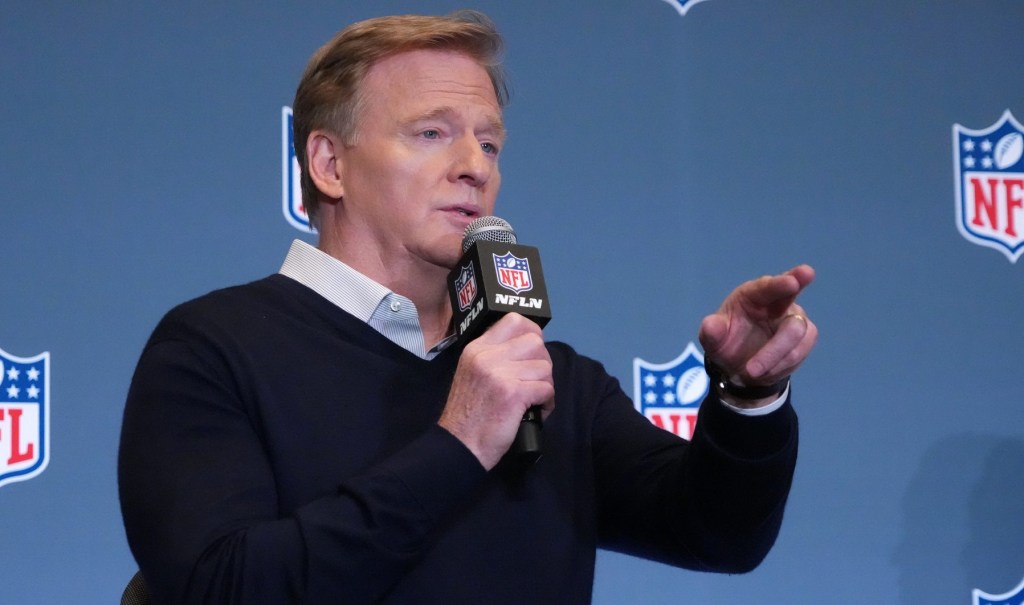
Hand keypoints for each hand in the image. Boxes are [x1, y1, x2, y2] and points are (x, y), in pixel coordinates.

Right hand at [439, 313, 554, 469]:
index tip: (533, 351)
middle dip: (542, 362)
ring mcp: (500, 373)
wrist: (459, 444)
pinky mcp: (513, 393)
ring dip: (545, 384)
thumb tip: (527, 347)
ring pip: (544, 367)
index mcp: (477, 348)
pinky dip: (547, 402)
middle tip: (535, 380)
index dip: (532, 332)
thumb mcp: (472, 373)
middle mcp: (487, 355)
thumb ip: (494, 357)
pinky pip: (546, 388)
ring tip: (535, 398)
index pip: (514, 320)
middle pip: (535, 342)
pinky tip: (537, 410)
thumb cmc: (468, 413)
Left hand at [698, 265, 817, 404]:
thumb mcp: (713, 339)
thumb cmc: (728, 341)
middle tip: (771, 347)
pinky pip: (801, 351)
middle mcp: (779, 302)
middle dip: (788, 329)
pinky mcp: (805, 338)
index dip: (781, 284)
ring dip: (775, 357)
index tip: (793, 282)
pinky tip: (766, 371)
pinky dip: (782, 365)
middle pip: (792, 310)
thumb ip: (712, 331)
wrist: (741, 365)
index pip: (768, 286)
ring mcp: (795, 319)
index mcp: (754, 295)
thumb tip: (711, 325)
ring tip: (751, 371)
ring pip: (797, 334)